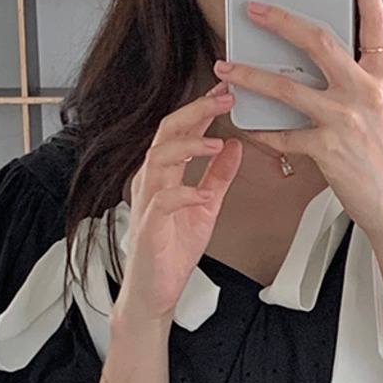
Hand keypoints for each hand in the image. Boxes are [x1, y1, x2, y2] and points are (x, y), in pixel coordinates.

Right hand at [113, 81, 243, 325]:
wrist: (155, 291)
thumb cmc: (172, 252)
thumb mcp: (206, 207)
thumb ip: (218, 177)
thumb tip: (235, 148)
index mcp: (165, 173)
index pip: (180, 129)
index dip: (202, 108)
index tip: (226, 91)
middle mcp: (152, 181)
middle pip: (167, 132)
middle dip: (196, 112)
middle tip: (223, 98)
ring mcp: (148, 202)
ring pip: (160, 158)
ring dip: (189, 146)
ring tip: (215, 142)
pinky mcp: (149, 226)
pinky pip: (163, 201)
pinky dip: (184, 193)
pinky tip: (203, 192)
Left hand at [213, 0, 382, 241]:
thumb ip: (358, 86)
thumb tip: (323, 69)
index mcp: (381, 79)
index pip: (376, 23)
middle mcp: (363, 93)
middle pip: (319, 41)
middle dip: (281, 21)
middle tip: (254, 10)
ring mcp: (344, 121)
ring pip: (288, 87)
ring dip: (251, 75)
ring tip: (226, 68)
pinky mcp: (326, 150)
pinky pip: (284, 135)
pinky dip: (262, 131)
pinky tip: (247, 124)